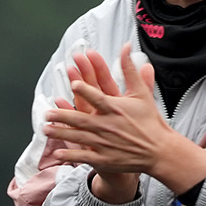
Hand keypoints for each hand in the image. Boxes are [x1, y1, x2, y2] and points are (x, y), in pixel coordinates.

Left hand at [44, 44, 205, 201]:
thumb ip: (130, 69)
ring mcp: (106, 143)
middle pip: (81, 119)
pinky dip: (71, 154)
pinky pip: (85, 155)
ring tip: (45, 128)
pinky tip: (57, 152)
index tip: (73, 83)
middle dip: (62, 116)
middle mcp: (108, 125)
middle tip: (46, 113)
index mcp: (116, 108)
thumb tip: (126, 47)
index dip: (86, 90)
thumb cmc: (150, 121)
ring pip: (78, 137)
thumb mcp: (141, 93)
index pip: (98, 97)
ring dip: (60, 132)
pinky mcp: (106, 158)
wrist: (159, 151)